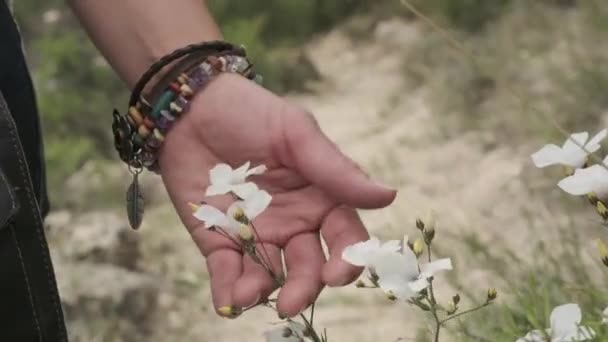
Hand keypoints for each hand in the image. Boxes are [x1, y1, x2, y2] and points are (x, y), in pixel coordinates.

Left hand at [159, 73, 395, 317]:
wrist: (192, 108)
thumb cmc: (252, 113)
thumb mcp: (296, 135)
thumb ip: (336, 170)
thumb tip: (388, 195)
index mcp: (320, 198)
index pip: (343, 237)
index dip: (346, 260)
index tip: (337, 274)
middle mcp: (293, 223)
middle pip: (307, 266)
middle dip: (302, 288)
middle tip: (291, 304)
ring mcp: (256, 234)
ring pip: (267, 275)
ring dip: (262, 292)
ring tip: (248, 295)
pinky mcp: (219, 239)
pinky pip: (226, 271)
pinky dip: (227, 290)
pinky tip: (228, 302)